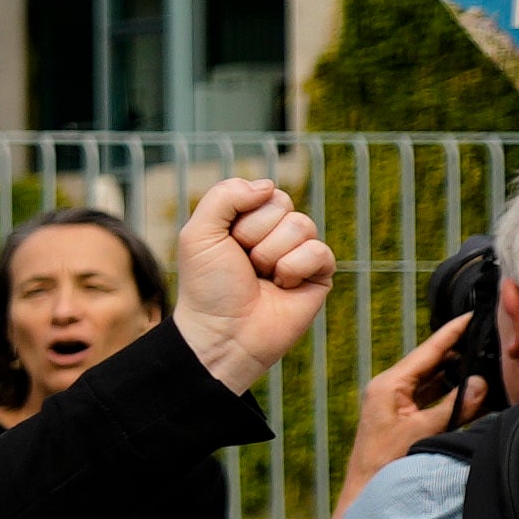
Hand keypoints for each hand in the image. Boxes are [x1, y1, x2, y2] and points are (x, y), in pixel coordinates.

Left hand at [166, 172, 341, 388]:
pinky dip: (294, 269)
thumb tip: (268, 186)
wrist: (222, 332)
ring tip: (261, 278)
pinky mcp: (319, 275)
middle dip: (255, 236)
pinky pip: (319, 251)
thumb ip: (225, 196)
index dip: (241, 218)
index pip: (262, 191)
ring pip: (301, 225)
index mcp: (247, 219)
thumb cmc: (207, 287)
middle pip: (282, 204)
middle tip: (244, 265)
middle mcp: (275, 232)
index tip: (227, 244)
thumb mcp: (199, 234)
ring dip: (272, 255)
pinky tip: (282, 288)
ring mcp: (299, 252)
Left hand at [338, 312, 479, 487]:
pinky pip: (430, 396)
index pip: (427, 350)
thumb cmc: (386, 462)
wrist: (366, 490)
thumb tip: (481, 383)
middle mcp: (390, 387)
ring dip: (456, 373)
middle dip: (458, 351)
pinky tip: (470, 390)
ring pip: (432, 379)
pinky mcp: (401, 414)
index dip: (451, 332)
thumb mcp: (424, 431)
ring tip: (484, 360)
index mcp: (390, 383)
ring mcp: (395, 400)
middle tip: (485, 338)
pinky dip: (449, 393)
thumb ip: (455, 406)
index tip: (470, 315)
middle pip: (431, 362)